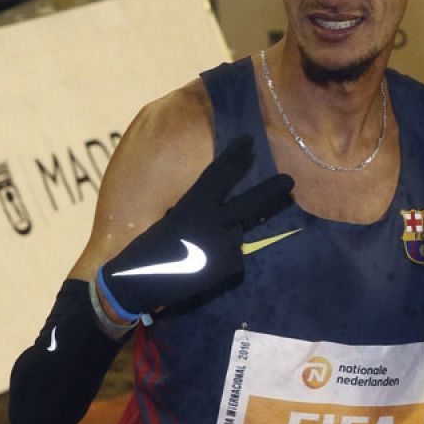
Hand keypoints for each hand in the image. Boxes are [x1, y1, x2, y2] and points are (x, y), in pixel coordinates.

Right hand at [96, 134, 292, 321]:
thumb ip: (199, 215)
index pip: (217, 175)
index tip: (249, 140)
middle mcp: (210, 222)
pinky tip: (201, 270)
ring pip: (235, 236)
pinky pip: (233, 260)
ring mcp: (221, 244)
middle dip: (270, 191)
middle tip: (290, 180)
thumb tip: (227, 220)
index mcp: (191, 205)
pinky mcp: (227, 266)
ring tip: (196, 255)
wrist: (134, 282)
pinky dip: (221, 263)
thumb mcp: (172, 221)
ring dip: (223, 242)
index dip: (234, 157)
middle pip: (248, 203)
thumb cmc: (149, 249)